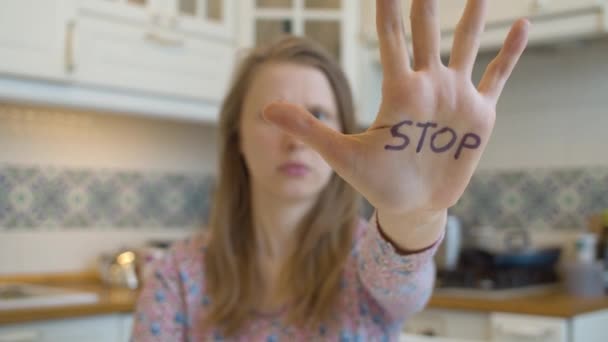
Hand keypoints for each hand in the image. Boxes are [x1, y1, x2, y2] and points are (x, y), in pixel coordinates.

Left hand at [264, 0, 528, 215]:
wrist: (412, 205)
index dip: (389, 7)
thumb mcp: (342, 154)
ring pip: (465, 44)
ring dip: (472, 16)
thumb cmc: (376, 181)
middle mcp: (427, 85)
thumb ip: (308, 128)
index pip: (392, 37)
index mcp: (398, 90)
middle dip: (428, 1)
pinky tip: (520, 25)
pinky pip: (497, 76)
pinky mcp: (478, 114)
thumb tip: (264, 109)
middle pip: (428, 32)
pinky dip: (510, 52)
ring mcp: (454, 96)